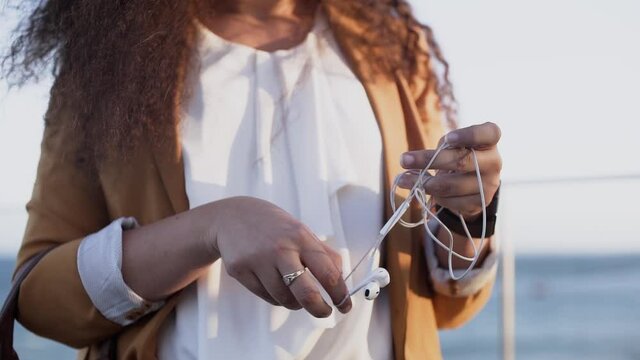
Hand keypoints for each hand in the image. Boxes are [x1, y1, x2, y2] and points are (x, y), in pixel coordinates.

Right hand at [209, 196, 351, 316]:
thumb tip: (342, 281)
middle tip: (325, 312)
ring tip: (294, 290)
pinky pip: (267, 297)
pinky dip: (276, 297)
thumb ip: (324, 254)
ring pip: (285, 300)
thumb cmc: (274, 227)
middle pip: (306, 293)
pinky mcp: (240, 270)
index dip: (340, 294)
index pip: (328, 273)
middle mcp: (280, 249)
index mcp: (301, 237)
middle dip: (319, 309)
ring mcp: (258, 261)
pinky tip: (274, 283)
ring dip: (295, 302)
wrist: (232, 217)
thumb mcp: (301, 231)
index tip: (345, 306)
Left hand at [399, 122, 501, 218]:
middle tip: (403, 160)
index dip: (469, 135)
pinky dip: (433, 196)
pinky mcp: (480, 203)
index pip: (489, 133)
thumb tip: (414, 163)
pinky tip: (421, 190)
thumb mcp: (454, 145)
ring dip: (423, 183)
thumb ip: (443, 147)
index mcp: (490, 141)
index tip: (448, 138)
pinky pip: (450, 201)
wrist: (473, 183)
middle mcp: (494, 162)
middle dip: (428, 160)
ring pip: (451, 185)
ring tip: (403, 179)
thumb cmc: (459, 155)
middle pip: (462, 161)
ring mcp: (489, 184)